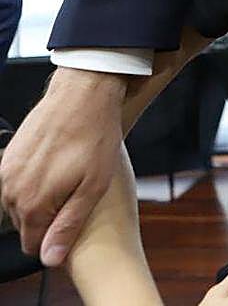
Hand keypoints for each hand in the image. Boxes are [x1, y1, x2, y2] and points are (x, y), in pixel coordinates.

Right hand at [0, 67, 126, 264]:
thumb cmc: (94, 138)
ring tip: (70, 180)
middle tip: (76, 198)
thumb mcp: (93, 187)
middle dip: (49, 218)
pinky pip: (17, 182)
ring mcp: (7, 171)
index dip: (56, 240)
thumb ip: (68, 225)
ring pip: (20, 203)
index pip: (33, 244)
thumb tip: (49, 258)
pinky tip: (57, 167)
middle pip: (26, 224)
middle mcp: (11, 190)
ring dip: (42, 199)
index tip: (74, 225)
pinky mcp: (9, 156)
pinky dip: (35, 181)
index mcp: (31, 203)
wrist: (82, 95)